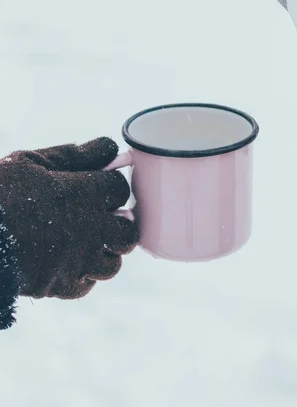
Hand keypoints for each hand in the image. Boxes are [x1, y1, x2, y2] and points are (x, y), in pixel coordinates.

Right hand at [0, 137, 136, 298]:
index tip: (97, 187)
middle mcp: (91, 227)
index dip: (109, 186)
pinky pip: (87, 285)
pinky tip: (67, 264)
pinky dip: (81, 276)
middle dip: (118, 223)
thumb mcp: (31, 162)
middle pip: (128, 229)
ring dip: (104, 253)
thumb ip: (74, 155)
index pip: (121, 188)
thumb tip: (108, 147)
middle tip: (101, 219)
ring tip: (86, 244)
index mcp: (86, 193)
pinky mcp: (60, 285)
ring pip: (113, 263)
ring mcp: (78, 259)